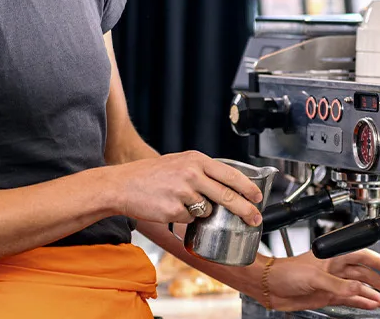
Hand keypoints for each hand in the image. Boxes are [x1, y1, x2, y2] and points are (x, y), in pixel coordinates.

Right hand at [104, 151, 263, 225]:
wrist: (121, 185)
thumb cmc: (151, 175)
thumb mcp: (180, 163)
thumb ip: (203, 171)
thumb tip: (228, 186)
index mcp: (196, 160)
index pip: (231, 174)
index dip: (248, 188)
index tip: (258, 197)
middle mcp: (192, 173)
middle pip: (228, 195)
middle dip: (245, 210)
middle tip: (255, 219)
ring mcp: (183, 192)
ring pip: (208, 210)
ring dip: (202, 212)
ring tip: (182, 202)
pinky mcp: (174, 209)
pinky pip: (190, 219)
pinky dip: (185, 218)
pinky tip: (170, 208)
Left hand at [230, 249, 379, 310]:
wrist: (269, 287)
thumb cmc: (285, 272)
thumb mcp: (315, 276)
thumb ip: (338, 284)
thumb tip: (358, 288)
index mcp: (334, 255)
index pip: (363, 255)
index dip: (379, 261)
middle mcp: (336, 267)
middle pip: (365, 273)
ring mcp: (333, 282)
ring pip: (360, 287)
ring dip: (373, 293)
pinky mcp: (329, 295)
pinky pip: (350, 298)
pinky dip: (362, 302)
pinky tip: (372, 304)